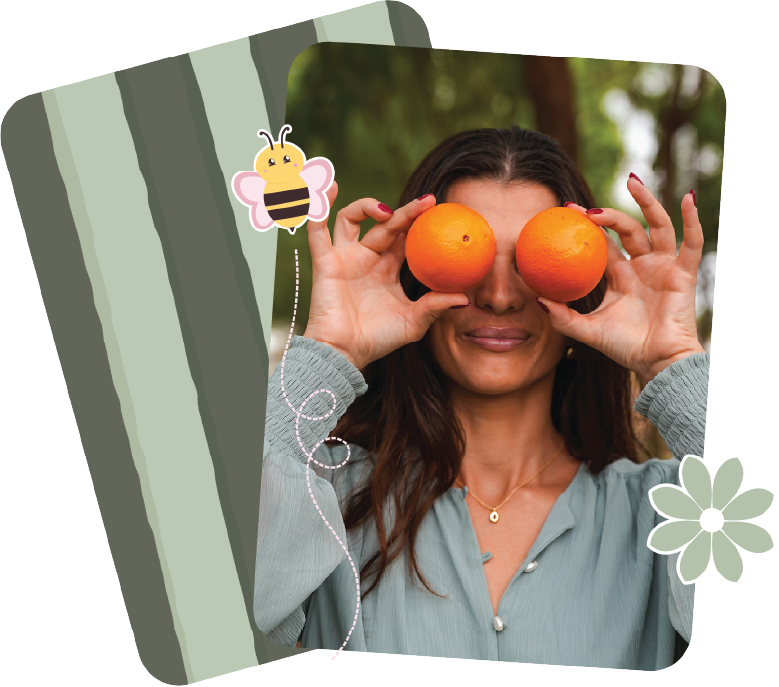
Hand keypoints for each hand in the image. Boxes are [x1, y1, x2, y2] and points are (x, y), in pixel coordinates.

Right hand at [302, 183, 468, 370]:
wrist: (344, 353)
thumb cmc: (378, 340)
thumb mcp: (413, 323)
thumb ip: (435, 307)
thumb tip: (465, 299)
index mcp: (387, 268)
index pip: (404, 237)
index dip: (418, 222)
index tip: (438, 211)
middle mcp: (366, 258)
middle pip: (385, 224)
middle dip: (405, 212)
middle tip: (427, 203)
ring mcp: (344, 258)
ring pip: (351, 219)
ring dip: (365, 205)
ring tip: (385, 210)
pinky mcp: (325, 263)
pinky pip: (318, 233)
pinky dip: (318, 211)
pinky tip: (326, 192)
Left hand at [537, 177, 704, 384]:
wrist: (655, 363)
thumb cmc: (624, 347)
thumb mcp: (587, 331)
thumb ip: (562, 317)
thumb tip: (537, 300)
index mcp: (620, 275)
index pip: (603, 243)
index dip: (587, 226)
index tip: (566, 210)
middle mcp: (641, 266)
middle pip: (627, 229)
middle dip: (607, 214)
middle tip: (584, 208)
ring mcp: (663, 267)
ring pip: (657, 226)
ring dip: (647, 202)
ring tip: (632, 182)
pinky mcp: (683, 273)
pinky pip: (692, 242)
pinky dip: (692, 219)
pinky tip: (688, 198)